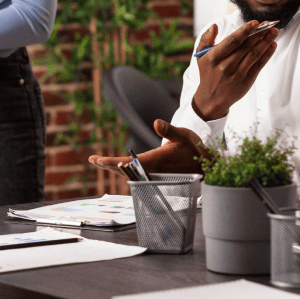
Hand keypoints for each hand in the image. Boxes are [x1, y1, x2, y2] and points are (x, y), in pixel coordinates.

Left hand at [88, 120, 211, 175]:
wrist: (207, 165)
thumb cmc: (195, 148)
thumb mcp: (184, 135)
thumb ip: (169, 130)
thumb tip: (156, 122)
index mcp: (158, 160)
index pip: (131, 162)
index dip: (113, 162)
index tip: (99, 160)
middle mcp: (154, 170)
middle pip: (126, 170)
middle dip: (109, 165)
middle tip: (93, 160)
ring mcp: (155, 175)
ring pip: (131, 173)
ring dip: (115, 168)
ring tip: (99, 162)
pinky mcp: (157, 176)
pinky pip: (137, 174)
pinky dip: (125, 170)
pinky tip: (117, 167)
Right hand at [190, 21, 278, 120]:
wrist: (212, 98)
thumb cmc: (208, 72)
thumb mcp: (201, 56)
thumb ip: (206, 39)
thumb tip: (214, 26)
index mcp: (214, 57)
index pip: (232, 41)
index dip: (244, 31)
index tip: (255, 22)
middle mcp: (226, 65)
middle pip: (246, 46)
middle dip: (259, 33)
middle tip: (268, 24)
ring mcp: (237, 73)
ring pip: (255, 54)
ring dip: (266, 42)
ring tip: (274, 31)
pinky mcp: (247, 80)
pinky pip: (259, 64)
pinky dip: (267, 54)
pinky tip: (272, 45)